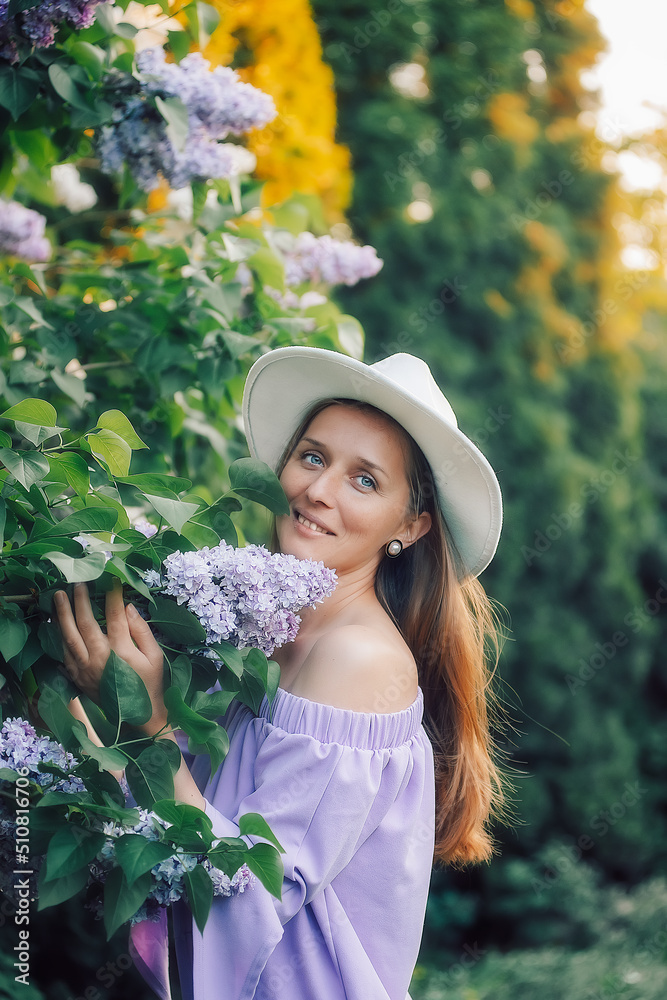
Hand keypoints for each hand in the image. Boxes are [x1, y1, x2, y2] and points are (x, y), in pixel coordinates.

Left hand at [54, 581, 167, 734]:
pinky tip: (58, 624)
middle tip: (78, 583)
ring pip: (68, 638)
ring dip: (62, 616)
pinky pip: (64, 654)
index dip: (112, 596)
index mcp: (121, 652)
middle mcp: (99, 659)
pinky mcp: (78, 678)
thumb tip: (127, 607)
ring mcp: (85, 669)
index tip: (112, 579)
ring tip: (59, 597)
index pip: (113, 616)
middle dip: (80, 600)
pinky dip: (59, 637)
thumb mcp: (154, 656)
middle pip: (85, 623)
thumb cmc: (151, 683)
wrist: (139, 717)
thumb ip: (141, 630)